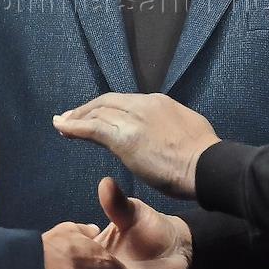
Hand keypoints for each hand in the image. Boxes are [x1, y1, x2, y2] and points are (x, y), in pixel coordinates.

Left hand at [53, 93, 220, 198]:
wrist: (207, 165)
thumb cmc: (203, 156)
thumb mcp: (187, 128)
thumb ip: (169, 126)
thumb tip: (162, 134)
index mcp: (158, 103)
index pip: (124, 102)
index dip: (106, 108)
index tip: (96, 115)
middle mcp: (143, 105)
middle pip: (107, 103)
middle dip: (87, 109)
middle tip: (70, 117)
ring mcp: (133, 120)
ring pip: (97, 113)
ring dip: (76, 117)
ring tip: (62, 123)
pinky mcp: (124, 138)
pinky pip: (92, 128)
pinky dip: (73, 126)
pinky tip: (61, 127)